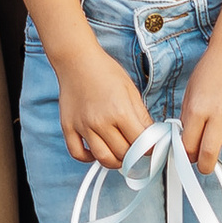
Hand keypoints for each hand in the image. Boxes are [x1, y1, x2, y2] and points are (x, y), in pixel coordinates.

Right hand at [53, 38, 152, 168]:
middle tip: (136, 150)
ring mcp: (83, 126)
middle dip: (134, 156)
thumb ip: (142, 116)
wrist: (77, 60)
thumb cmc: (105, 72)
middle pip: (123, 154)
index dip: (150, 148)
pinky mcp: (69, 127)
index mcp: (120, 111)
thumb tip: (153, 136)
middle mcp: (101, 122)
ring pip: (102, 158)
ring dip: (115, 161)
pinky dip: (89, 158)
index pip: (141, 143)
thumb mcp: (131, 91)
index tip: (151, 148)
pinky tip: (96, 151)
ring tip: (120, 154)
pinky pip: (78, 154)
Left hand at [178, 34, 221, 172]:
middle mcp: (220, 110)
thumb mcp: (189, 94)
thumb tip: (187, 142)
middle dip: (206, 166)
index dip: (188, 157)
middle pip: (210, 152)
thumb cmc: (209, 72)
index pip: (189, 145)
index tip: (191, 158)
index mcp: (198, 108)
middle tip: (207, 166)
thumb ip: (188, 119)